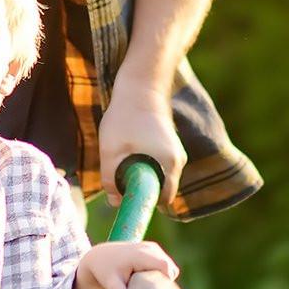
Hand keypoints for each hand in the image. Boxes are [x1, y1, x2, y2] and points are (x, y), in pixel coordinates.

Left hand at [72, 241, 178, 288]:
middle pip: (171, 270)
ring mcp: (153, 247)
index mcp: (141, 255)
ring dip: (162, 279)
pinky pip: (167, 267)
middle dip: (163, 283)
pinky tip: (146, 278)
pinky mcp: (154, 249)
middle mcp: (150, 248)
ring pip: (171, 269)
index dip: (165, 283)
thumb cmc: (105, 270)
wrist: (101, 256)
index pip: (166, 268)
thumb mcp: (109, 281)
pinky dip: (161, 274)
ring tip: (144, 284)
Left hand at [98, 78, 184, 206]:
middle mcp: (178, 160)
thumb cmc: (125, 117)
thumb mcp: (110, 151)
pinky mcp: (169, 143)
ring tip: (121, 155)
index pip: (162, 199)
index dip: (143, 202)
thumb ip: (111, 180)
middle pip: (159, 187)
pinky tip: (127, 146)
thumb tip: (115, 203)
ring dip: (139, 172)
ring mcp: (175, 150)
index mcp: (170, 164)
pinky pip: (156, 163)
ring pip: (156, 174)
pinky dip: (142, 162)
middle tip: (116, 176)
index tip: (124, 196)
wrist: (140, 85)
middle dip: (139, 187)